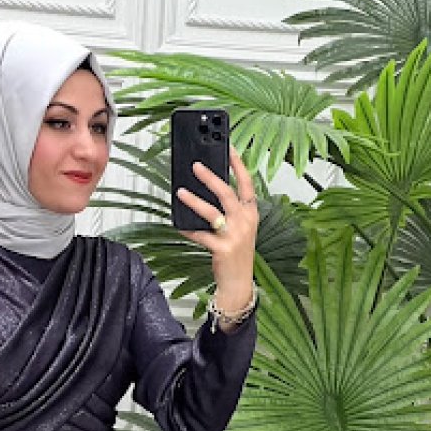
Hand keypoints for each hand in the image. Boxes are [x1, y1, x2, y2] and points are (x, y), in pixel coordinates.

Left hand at [175, 147, 258, 307]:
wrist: (239, 283)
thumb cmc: (238, 255)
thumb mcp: (242, 228)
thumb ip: (232, 210)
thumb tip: (211, 190)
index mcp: (251, 213)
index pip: (246, 183)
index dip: (238, 164)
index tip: (228, 148)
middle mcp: (245, 222)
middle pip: (227, 193)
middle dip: (210, 177)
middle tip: (196, 166)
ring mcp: (234, 235)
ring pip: (211, 212)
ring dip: (194, 200)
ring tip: (180, 192)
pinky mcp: (222, 249)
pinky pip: (201, 235)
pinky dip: (188, 230)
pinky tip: (179, 225)